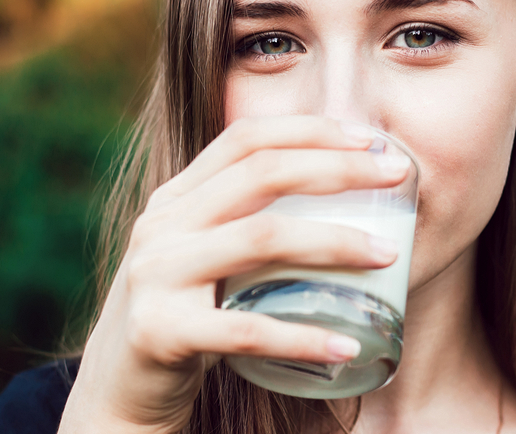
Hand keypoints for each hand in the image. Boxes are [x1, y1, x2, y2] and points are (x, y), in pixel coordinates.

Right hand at [58, 116, 409, 432]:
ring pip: (262, 239)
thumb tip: (340, 199)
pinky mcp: (160, 332)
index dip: (311, 129)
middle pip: (261, 175)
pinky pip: (246, 330)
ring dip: (336, 242)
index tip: (369, 138)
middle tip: (395, 176)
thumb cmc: (183, 312)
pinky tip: (346, 345)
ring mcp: (156, 275)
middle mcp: (163, 225)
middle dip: (337, 168)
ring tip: (388, 254)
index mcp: (176, 197)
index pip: (246, 138)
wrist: (119, 385)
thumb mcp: (202, 252)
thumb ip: (246, 220)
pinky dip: (303, 336)